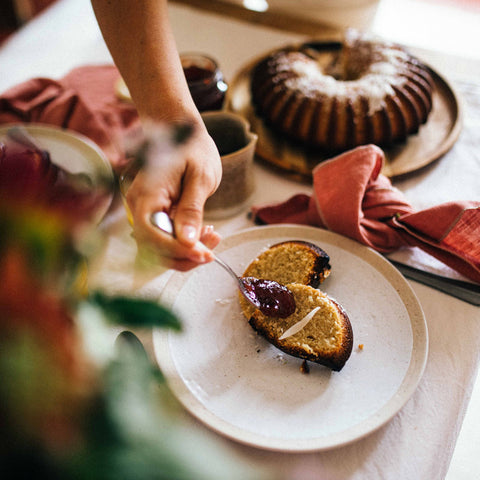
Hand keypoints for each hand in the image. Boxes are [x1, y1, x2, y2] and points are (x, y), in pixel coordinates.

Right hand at [125, 122, 221, 270]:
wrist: (182, 131)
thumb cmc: (192, 148)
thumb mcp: (200, 176)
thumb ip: (192, 209)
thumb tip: (187, 241)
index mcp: (146, 194)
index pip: (151, 235)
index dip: (176, 250)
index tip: (203, 254)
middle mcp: (139, 207)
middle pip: (153, 248)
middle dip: (184, 256)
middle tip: (212, 249)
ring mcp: (145, 213)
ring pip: (159, 249)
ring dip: (186, 253)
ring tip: (212, 237)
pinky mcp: (155, 217)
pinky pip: (165, 239)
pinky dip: (184, 244)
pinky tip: (203, 234)